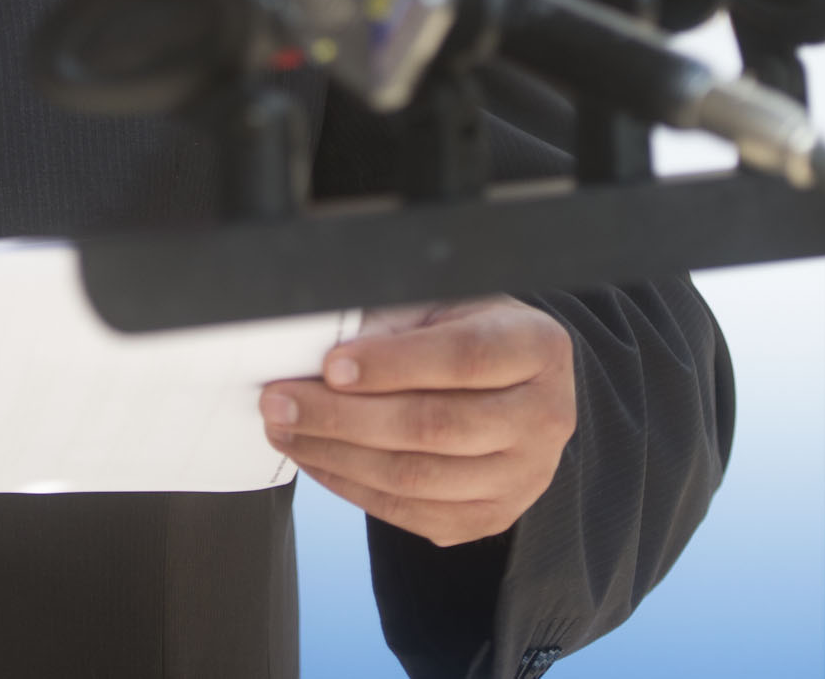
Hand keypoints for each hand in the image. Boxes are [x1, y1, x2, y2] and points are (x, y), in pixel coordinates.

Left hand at [260, 297, 575, 546]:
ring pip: (416, 476)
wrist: (516, 389)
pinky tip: (316, 458)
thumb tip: (323, 353)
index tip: (331, 366)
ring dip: (336, 455)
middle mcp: (543, 417)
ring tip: (286, 429)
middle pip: (435, 426)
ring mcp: (522, 477)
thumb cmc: (471, 335)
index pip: (464, 358)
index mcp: (537, 348)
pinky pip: (410, 512)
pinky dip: (352, 486)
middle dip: (343, 416)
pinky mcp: (490, 517)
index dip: (393, 364)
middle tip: (281, 401)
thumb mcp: (446, 307)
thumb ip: (397, 325)